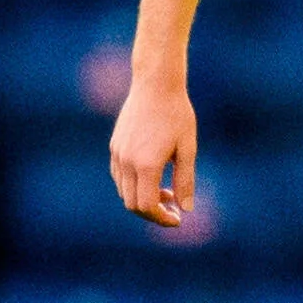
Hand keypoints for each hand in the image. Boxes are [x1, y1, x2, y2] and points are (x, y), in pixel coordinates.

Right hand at [108, 76, 195, 227]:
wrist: (156, 84)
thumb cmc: (177, 113)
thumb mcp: (187, 147)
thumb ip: (185, 179)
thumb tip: (187, 208)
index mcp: (146, 164)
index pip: (147, 206)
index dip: (161, 218)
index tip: (178, 218)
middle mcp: (127, 162)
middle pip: (132, 204)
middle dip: (153, 212)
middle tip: (174, 208)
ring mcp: (118, 154)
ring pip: (124, 192)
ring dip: (143, 199)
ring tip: (166, 191)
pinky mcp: (115, 147)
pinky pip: (120, 177)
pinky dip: (134, 186)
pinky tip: (152, 177)